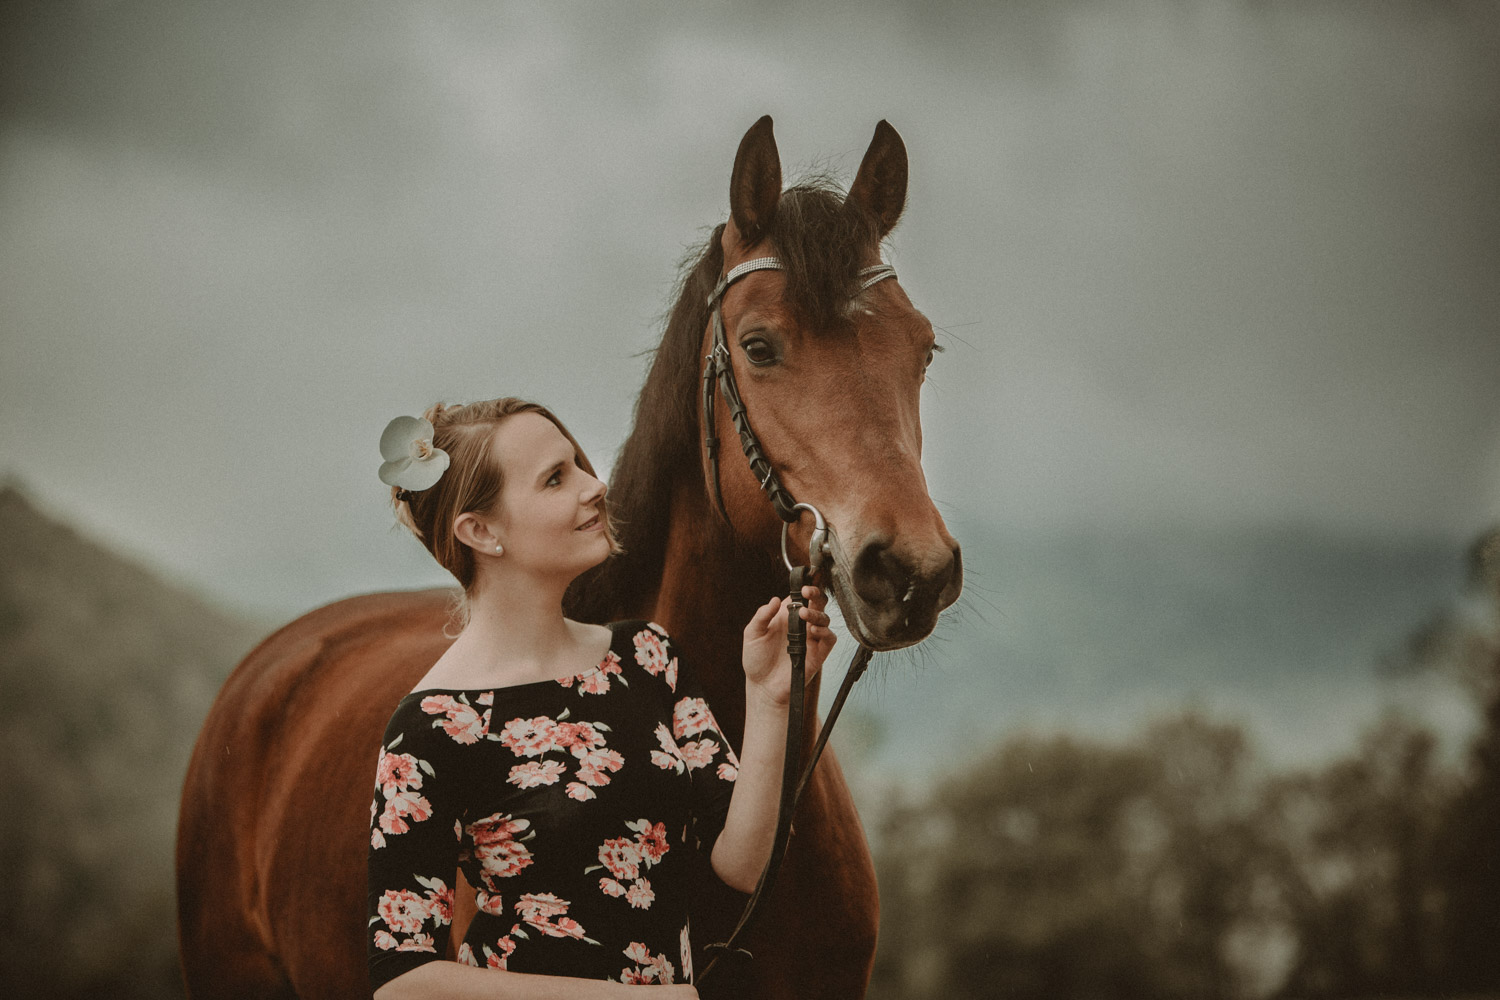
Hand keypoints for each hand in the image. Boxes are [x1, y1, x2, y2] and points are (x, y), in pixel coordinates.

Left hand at [741, 586, 835, 705]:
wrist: (763, 686)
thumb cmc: (757, 660)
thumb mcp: (753, 634)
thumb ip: (762, 615)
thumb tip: (775, 600)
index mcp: (787, 616)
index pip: (801, 596)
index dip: (805, 586)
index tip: (802, 584)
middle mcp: (801, 624)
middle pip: (818, 602)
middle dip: (816, 594)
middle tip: (807, 592)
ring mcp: (811, 638)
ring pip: (825, 618)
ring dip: (817, 614)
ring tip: (804, 615)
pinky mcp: (818, 653)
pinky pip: (829, 638)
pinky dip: (825, 632)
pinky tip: (812, 632)